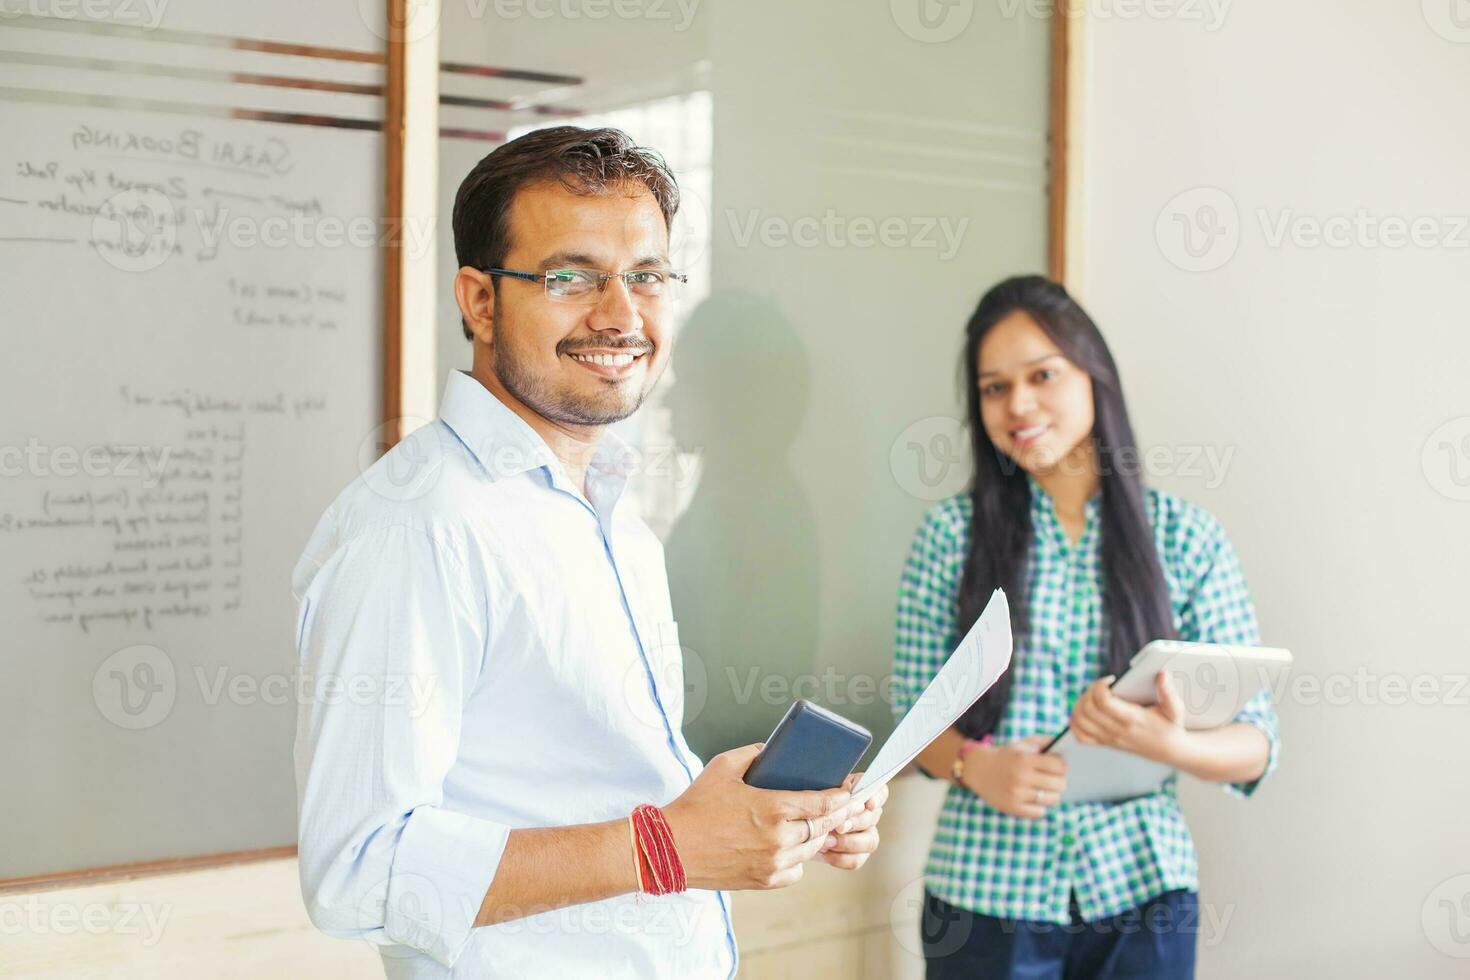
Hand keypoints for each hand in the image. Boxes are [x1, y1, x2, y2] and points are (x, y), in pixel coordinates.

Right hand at [662, 743, 865, 890]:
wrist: (670, 848)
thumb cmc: (695, 806)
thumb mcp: (723, 767)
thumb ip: (754, 754)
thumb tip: (772, 750)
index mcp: (773, 808)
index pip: (824, 803)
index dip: (843, 797)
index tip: (850, 791)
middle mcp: (779, 839)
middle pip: (824, 827)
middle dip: (835, 815)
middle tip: (839, 805)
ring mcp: (773, 863)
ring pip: (812, 850)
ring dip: (816, 836)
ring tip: (812, 822)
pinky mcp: (764, 881)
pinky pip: (795, 870)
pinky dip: (796, 859)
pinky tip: (786, 846)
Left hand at [815, 774, 886, 870]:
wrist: (797, 825)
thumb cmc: (809, 804)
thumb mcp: (817, 791)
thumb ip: (832, 791)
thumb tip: (843, 792)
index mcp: (861, 794)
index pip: (880, 793)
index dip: (877, 798)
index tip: (868, 804)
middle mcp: (867, 815)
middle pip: (873, 818)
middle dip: (855, 822)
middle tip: (838, 826)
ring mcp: (864, 836)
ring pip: (870, 841)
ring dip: (848, 842)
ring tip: (827, 841)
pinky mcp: (855, 855)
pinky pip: (856, 860)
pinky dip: (840, 857)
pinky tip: (824, 852)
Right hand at [962, 734, 1066, 818]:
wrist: (977, 769)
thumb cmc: (1006, 756)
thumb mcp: (1022, 744)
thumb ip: (1044, 742)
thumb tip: (1065, 745)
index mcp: (1025, 759)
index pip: (1059, 766)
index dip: (1063, 767)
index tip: (1060, 768)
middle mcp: (1021, 777)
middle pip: (1059, 784)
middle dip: (1060, 781)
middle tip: (1055, 780)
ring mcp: (1017, 794)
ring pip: (1051, 799)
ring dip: (1052, 795)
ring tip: (1045, 789)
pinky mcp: (1012, 808)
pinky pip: (1039, 812)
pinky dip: (1039, 807)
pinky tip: (1033, 799)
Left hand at [1069, 672, 1186, 764]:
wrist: (1169, 750)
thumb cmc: (1170, 726)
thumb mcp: (1175, 709)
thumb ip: (1169, 691)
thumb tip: (1163, 673)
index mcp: (1132, 719)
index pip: (1103, 702)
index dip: (1099, 686)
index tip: (1110, 679)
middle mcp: (1117, 730)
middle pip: (1087, 709)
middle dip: (1089, 691)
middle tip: (1101, 686)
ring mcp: (1108, 738)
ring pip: (1080, 721)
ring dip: (1080, 704)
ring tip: (1092, 695)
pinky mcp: (1105, 743)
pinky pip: (1080, 735)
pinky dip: (1076, 722)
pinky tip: (1085, 711)